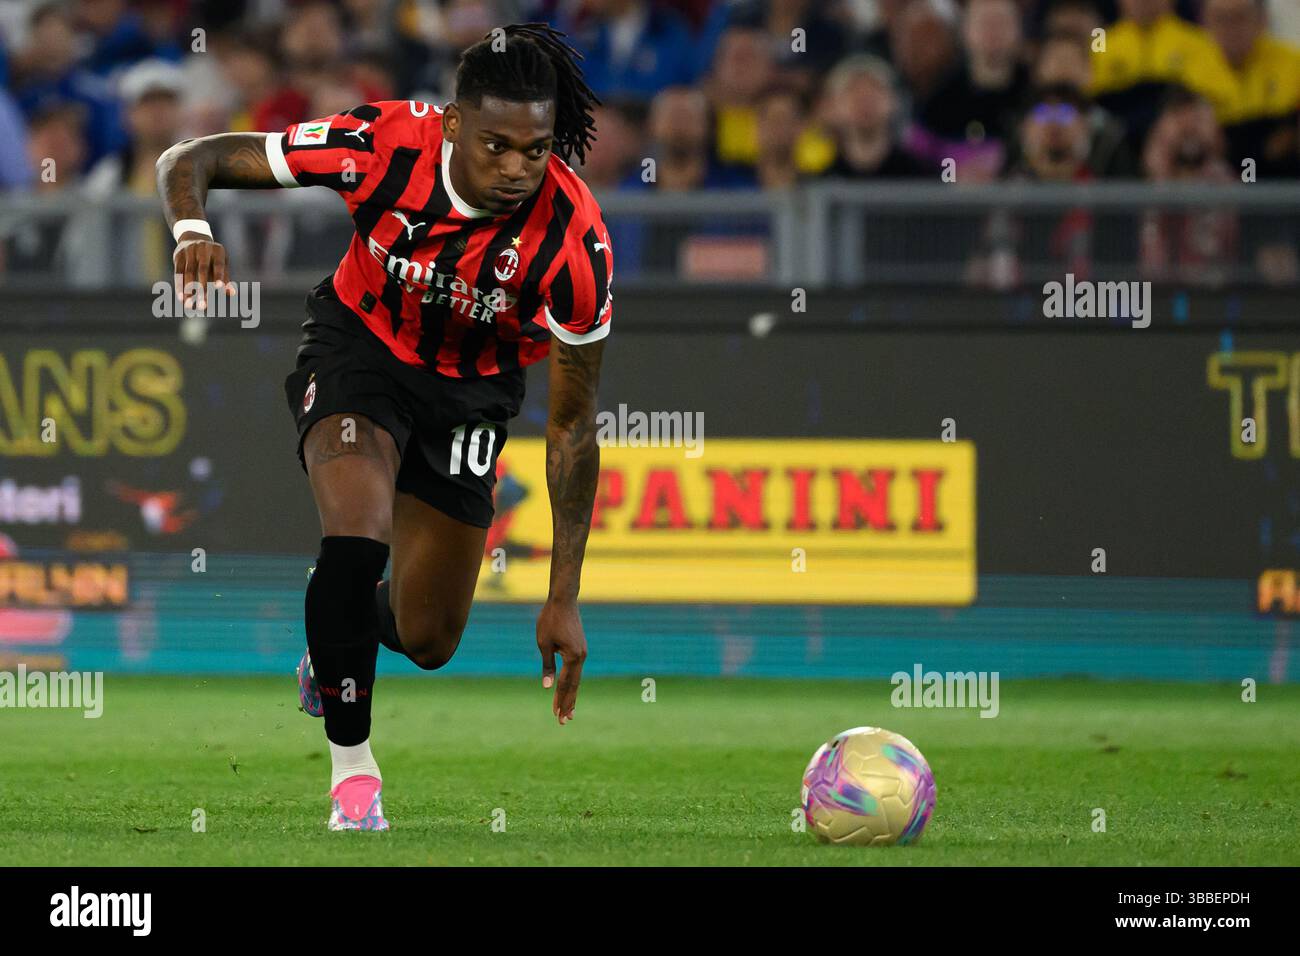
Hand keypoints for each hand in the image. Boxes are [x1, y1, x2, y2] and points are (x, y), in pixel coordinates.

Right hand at [172, 235, 234, 310]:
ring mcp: (189, 251)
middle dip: (202, 289)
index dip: (219, 276)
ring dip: (188, 290)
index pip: (219, 265)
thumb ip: (225, 278)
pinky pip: (178, 272)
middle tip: (202, 306)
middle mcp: (203, 249)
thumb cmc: (212, 257)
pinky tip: (181, 297)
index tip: (219, 288)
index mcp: (218, 251)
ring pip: (188, 272)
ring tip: (189, 305)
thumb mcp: (221, 264)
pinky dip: (180, 285)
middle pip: (202, 270)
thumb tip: (231, 293)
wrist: (193, 238)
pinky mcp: (178, 255)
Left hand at [536, 599, 586, 724]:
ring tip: (569, 712)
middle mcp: (581, 657)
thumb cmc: (550, 620)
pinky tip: (570, 690)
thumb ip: (547, 666)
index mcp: (572, 657)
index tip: (556, 715)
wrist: (563, 600)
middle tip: (564, 721)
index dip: (559, 700)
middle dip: (568, 704)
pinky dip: (573, 683)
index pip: (564, 684)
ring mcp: (582, 653)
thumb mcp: (544, 644)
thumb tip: (548, 687)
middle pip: (574, 686)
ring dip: (572, 695)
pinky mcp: (580, 649)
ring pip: (576, 679)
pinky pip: (576, 670)